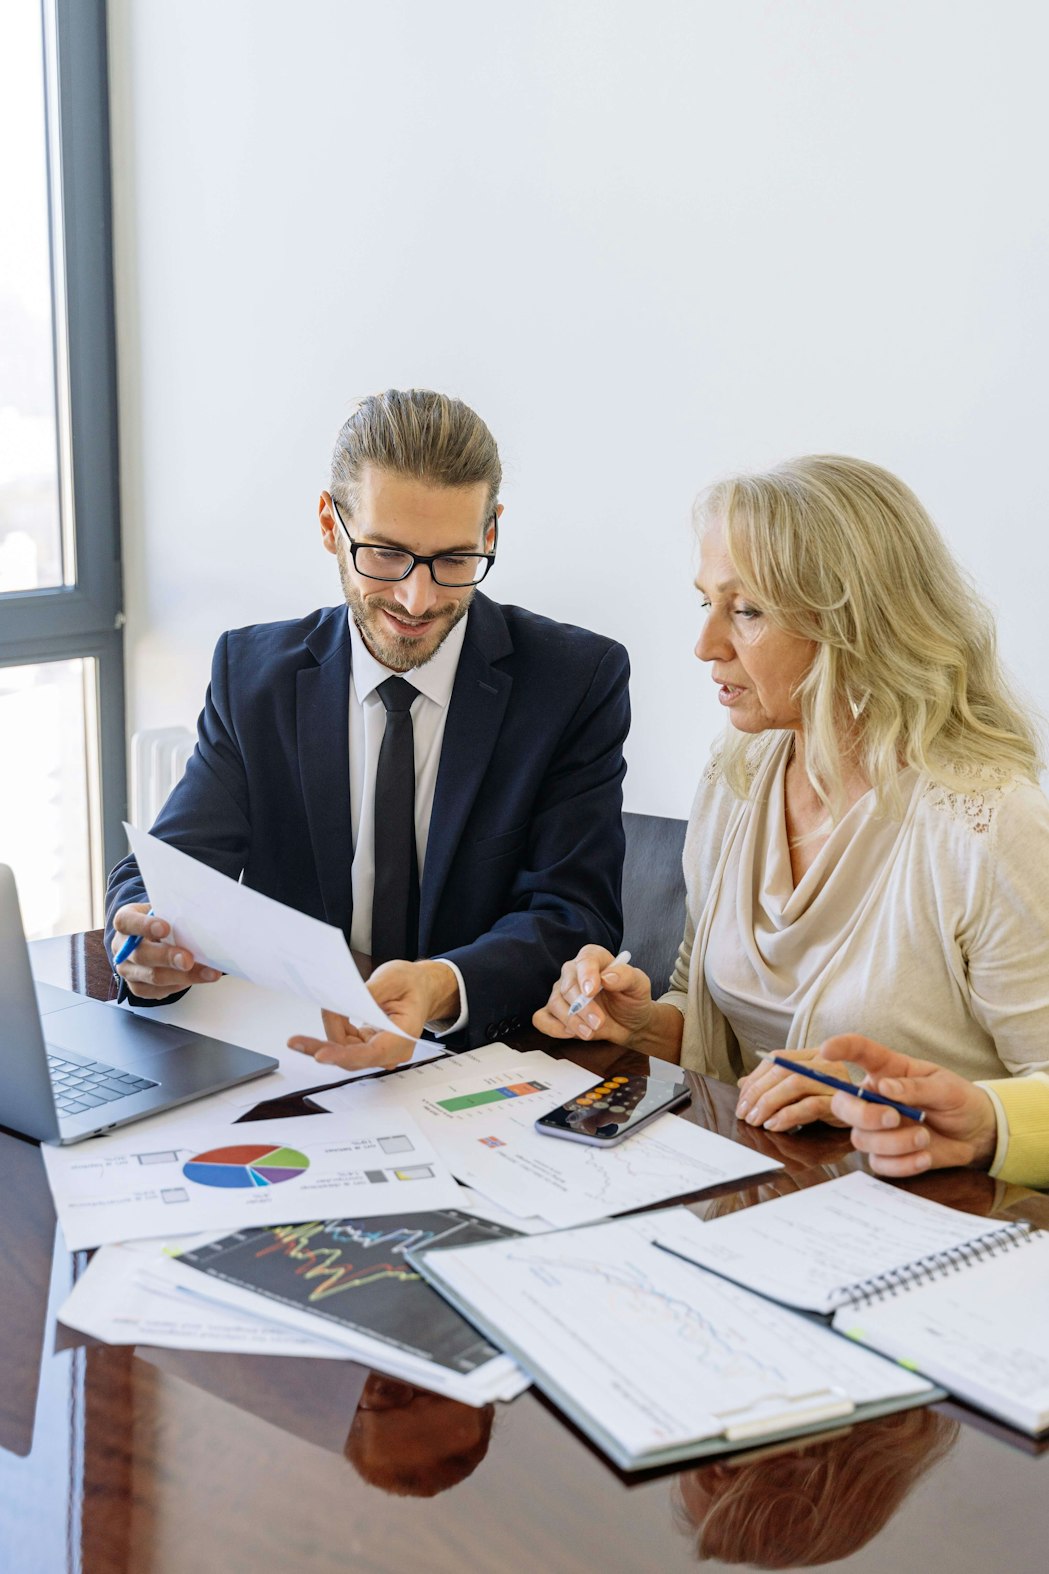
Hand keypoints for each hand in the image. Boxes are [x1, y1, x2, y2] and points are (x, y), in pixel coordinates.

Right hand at [110, 902, 220, 998]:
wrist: (153, 938)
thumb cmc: (162, 921)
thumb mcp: (164, 910)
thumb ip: (173, 914)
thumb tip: (200, 919)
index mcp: (125, 922)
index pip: (126, 922)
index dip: (144, 926)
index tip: (165, 928)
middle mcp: (122, 948)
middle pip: (141, 955)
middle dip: (167, 958)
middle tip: (188, 959)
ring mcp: (128, 970)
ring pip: (152, 977)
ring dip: (182, 976)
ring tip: (206, 972)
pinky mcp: (138, 987)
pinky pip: (158, 991)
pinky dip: (180, 985)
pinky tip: (197, 978)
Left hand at [287, 959, 458, 1071]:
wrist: (420, 987)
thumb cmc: (411, 984)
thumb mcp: (393, 978)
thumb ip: (367, 993)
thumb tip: (341, 1002)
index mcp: (404, 1035)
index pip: (372, 1053)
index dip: (344, 1055)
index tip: (320, 1055)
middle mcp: (391, 1050)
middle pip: (351, 1057)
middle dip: (322, 1047)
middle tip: (296, 1042)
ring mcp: (378, 1050)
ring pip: (344, 1052)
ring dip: (327, 1034)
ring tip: (324, 1009)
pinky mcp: (367, 1045)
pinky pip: (344, 1043)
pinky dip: (334, 1028)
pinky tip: (331, 1013)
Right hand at [531, 946, 654, 1045]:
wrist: (630, 1022)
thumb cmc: (632, 1000)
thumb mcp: (639, 985)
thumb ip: (626, 976)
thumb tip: (607, 977)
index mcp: (594, 958)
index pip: (585, 960)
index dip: (586, 975)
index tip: (591, 991)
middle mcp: (573, 972)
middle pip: (567, 986)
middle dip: (583, 1008)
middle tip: (599, 1022)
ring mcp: (561, 992)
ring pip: (555, 1004)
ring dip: (572, 1021)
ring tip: (590, 1032)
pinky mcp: (555, 1012)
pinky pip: (541, 1018)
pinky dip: (553, 1028)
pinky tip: (571, 1033)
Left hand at [735, 1046, 846, 1130]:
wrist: (871, 1117)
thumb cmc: (832, 1103)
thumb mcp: (802, 1091)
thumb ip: (775, 1084)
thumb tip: (743, 1084)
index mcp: (814, 1055)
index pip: (777, 1059)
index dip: (755, 1078)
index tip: (742, 1100)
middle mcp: (825, 1063)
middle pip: (783, 1070)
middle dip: (757, 1093)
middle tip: (744, 1114)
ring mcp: (835, 1081)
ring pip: (794, 1084)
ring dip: (768, 1103)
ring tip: (756, 1121)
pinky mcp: (841, 1102)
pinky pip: (810, 1105)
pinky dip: (787, 1115)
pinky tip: (773, 1125)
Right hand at [822, 1034, 997, 1176]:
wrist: (977, 1134)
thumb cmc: (959, 1101)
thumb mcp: (946, 1088)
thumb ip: (916, 1087)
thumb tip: (885, 1087)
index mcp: (888, 1071)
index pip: (859, 1052)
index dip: (840, 1048)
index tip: (827, 1050)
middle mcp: (875, 1098)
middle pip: (842, 1104)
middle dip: (863, 1114)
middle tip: (894, 1117)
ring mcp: (876, 1129)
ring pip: (861, 1138)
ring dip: (893, 1142)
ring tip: (924, 1137)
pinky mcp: (885, 1155)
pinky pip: (879, 1164)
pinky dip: (902, 1163)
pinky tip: (924, 1157)